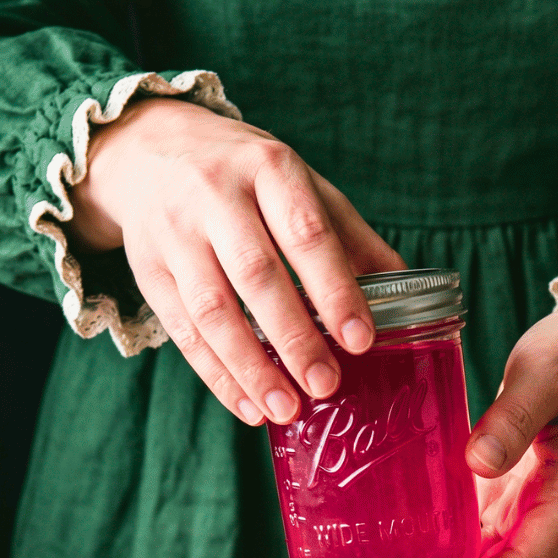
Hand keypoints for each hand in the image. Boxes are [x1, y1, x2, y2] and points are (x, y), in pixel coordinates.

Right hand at [68, 98, 404, 423]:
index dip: (335, 289)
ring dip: (250, 367)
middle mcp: (216, 195)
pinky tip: (247, 405)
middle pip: (256, 274)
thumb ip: (349, 236)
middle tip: (325, 384)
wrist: (149, 147)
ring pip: (211, 308)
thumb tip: (408, 289)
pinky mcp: (148, 267)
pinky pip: (181, 330)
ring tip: (285, 409)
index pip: (306, 233)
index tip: (360, 339)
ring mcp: (175, 232)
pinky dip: (216, 374)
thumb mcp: (298, 183)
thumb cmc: (244, 175)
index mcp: (269, 168)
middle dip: (293, 336)